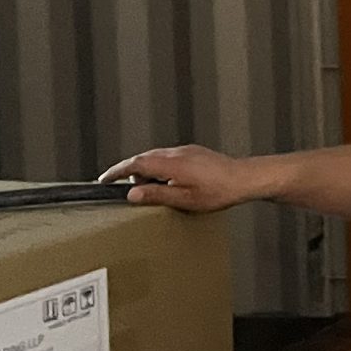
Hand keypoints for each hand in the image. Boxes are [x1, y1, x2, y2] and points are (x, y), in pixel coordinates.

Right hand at [98, 145, 264, 212]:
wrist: (246, 178)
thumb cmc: (220, 191)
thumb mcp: (184, 199)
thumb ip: (156, 196)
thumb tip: (132, 195)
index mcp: (171, 163)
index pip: (135, 164)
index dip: (116, 172)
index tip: (104, 179)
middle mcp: (177, 153)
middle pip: (143, 158)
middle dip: (130, 173)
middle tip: (125, 189)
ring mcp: (187, 150)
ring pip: (156, 157)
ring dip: (146, 171)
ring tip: (150, 190)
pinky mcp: (195, 152)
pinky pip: (169, 157)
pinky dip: (160, 168)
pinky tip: (168, 182)